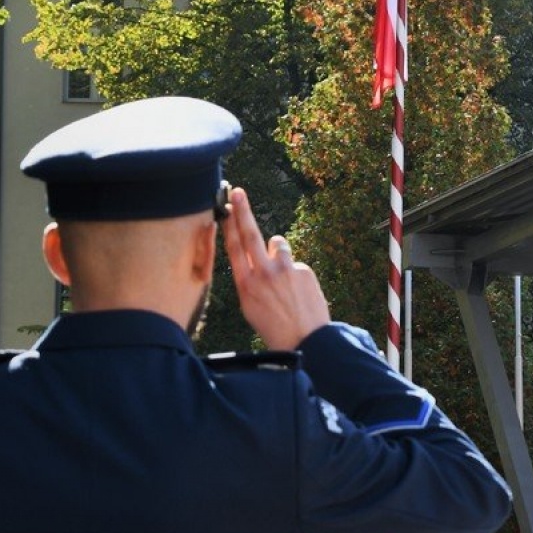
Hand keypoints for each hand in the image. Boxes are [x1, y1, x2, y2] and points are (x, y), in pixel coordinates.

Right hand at [221, 187, 328, 350]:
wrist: (307, 340)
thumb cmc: (275, 328)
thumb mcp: (250, 307)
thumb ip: (250, 280)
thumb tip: (255, 258)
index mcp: (246, 284)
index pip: (234, 248)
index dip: (229, 226)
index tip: (225, 208)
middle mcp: (263, 273)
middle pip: (250, 233)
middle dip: (242, 210)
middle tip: (238, 192)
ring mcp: (284, 269)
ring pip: (278, 243)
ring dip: (278, 253)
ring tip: (283, 278)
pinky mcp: (303, 269)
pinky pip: (295, 262)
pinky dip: (295, 272)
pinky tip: (299, 291)